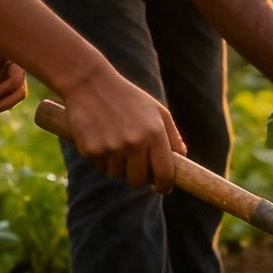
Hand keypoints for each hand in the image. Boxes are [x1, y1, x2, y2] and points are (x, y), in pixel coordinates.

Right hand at [62, 64, 184, 191]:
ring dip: (118, 166)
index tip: (164, 188)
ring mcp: (111, 148)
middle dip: (140, 178)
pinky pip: (100, 166)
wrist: (90, 83)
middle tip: (137, 167)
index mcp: (155, 134)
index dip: (165, 185)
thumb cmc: (129, 98)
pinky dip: (102, 159)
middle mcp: (134, 143)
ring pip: (117, 174)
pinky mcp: (91, 150)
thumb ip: (172, 137)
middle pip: (139, 180)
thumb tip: (182, 160)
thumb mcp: (157, 112)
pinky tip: (101, 138)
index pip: (165, 173)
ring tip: (116, 143)